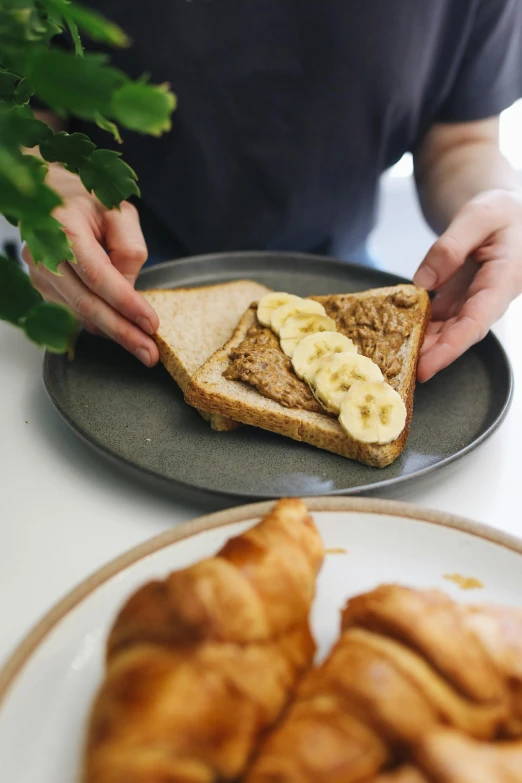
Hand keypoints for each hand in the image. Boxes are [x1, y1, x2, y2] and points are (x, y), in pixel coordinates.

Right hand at [23, 165, 159, 366]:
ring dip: (112, 333)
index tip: (151, 324)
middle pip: (86, 304)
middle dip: (122, 332)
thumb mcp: (119, 212)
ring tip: (142, 346)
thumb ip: (129, 249)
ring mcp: (38, 273)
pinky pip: (72, 313)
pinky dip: (98, 324)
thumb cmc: (86, 201)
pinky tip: (119, 328)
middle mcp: (44, 253)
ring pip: (79, 314)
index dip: (126, 303)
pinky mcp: (41, 287)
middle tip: (149, 353)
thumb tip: (129, 290)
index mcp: (64, 227)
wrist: (49, 195)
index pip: (98, 275)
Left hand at [414, 189, 521, 381]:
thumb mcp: (478, 216)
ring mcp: (476, 300)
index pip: (477, 321)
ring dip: (425, 346)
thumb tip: (424, 279)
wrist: (504, 213)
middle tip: (403, 371)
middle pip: (462, 333)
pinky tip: (399, 336)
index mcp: (505, 279)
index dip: (451, 347)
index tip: (428, 366)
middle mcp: (491, 297)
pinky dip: (421, 328)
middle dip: (433, 356)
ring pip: (450, 331)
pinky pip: (441, 320)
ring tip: (396, 359)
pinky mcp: (462, 300)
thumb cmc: (498, 211)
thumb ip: (451, 245)